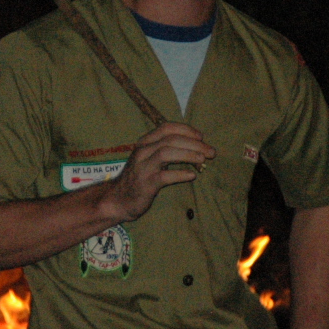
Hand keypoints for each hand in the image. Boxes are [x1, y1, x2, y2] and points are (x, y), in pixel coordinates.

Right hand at [97, 122, 214, 223]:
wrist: (118, 200)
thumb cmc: (139, 178)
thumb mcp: (149, 159)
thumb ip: (166, 150)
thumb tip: (196, 146)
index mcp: (145, 142)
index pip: (167, 128)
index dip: (186, 130)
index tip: (201, 136)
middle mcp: (142, 151)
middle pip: (170, 140)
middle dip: (193, 143)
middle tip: (210, 151)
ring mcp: (143, 167)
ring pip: (166, 153)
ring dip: (188, 154)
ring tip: (202, 160)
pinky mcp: (145, 184)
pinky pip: (164, 176)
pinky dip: (180, 174)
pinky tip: (191, 176)